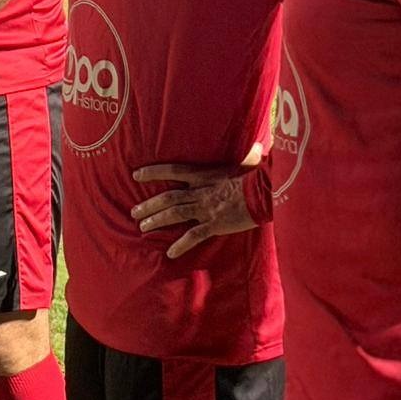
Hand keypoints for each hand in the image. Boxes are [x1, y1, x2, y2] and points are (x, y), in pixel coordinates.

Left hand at [130, 146, 260, 258]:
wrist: (266, 194)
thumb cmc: (258, 177)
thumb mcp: (250, 163)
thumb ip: (250, 156)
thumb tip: (258, 146)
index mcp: (205, 175)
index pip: (173, 171)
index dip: (153, 172)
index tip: (136, 175)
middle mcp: (200, 191)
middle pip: (168, 197)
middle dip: (149, 204)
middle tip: (134, 212)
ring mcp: (206, 208)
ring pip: (175, 214)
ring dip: (157, 220)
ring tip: (143, 227)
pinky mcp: (215, 224)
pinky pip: (193, 235)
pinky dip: (181, 245)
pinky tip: (170, 252)